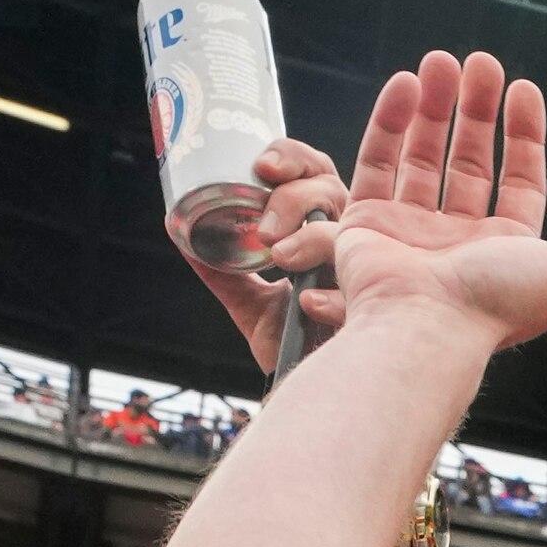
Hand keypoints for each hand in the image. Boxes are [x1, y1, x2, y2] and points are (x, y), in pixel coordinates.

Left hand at [176, 134, 353, 371]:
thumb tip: (176, 228)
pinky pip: (357, 297)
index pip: (313, 173)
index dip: (291, 158)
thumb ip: (220, 269)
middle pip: (330, 188)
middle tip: (263, 217)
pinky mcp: (371, 313)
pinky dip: (331, 299)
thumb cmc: (292, 338)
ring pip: (345, 234)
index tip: (260, 165)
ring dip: (310, 237)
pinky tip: (306, 302)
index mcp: (321, 227)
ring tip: (278, 255)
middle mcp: (346, 242)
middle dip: (294, 192)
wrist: (311, 388)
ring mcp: (363, 273)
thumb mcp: (250, 300)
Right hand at [323, 52, 546, 352]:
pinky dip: (388, 122)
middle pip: (469, 162)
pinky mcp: (364, 224)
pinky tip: (405, 83)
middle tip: (480, 62)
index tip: (523, 89)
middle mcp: (456, 242)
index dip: (524, 135)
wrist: (424, 327)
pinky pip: (375, 163)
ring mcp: (408, 232)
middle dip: (476, 111)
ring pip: (421, 157)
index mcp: (504, 251)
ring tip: (440, 60)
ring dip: (433, 106)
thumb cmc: (497, 304)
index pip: (519, 182)